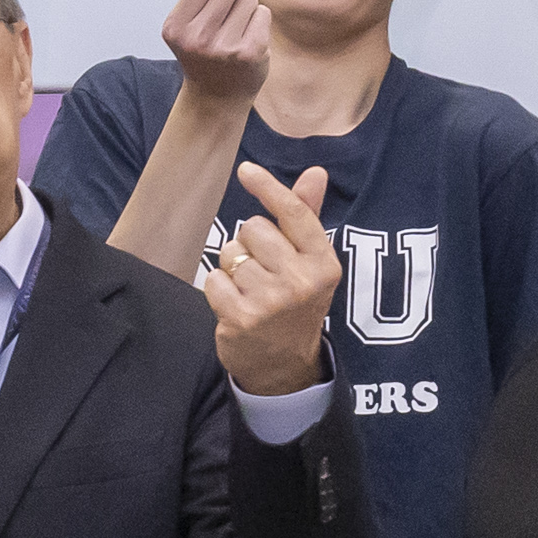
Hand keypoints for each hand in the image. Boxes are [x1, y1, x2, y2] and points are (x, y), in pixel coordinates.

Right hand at [159, 0, 270, 117]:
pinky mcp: (248, 54)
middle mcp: (195, 38)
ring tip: (236, 30)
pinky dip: (259, 21)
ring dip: (247, 7)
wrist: (216, 96)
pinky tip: (249, 39)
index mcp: (175, 26)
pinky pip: (262, 14)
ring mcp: (222, 48)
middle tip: (227, 15)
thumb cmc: (204, 47)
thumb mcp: (194, 14)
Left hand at [205, 159, 337, 400]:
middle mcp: (302, 281)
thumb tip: (315, 172)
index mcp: (323, 263)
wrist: (283, 367)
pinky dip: (218, 288)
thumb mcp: (309, 264)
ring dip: (233, 268)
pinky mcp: (242, 318)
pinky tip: (234, 305)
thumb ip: (307, 217)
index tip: (246, 170)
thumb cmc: (295, 304)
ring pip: (231, 253)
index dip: (268, 187)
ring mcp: (272, 302)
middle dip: (250, 244)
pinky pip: (214, 279)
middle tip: (262, 272)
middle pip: (253, 229)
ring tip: (249, 290)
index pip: (293, 213)